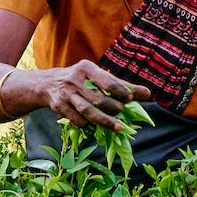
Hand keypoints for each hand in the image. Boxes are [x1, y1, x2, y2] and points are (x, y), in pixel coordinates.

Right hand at [37, 62, 151, 130]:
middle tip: (123, 112)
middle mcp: (75, 79)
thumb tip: (148, 94)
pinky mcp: (59, 107)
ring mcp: (66, 94)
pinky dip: (87, 124)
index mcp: (87, 68)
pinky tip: (95, 126)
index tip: (131, 98)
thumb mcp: (98, 77)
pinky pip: (76, 119)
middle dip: (113, 107)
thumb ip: (121, 85)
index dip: (120, 90)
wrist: (48, 84)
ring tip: (118, 128)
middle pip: (98, 98)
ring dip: (104, 120)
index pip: (107, 80)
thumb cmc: (81, 80)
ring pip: (87, 110)